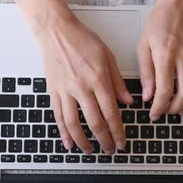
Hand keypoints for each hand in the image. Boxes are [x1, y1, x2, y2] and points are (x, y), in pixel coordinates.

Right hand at [34, 14, 132, 153]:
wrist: (57, 32)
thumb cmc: (82, 40)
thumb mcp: (108, 56)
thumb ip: (118, 82)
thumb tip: (128, 101)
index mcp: (98, 79)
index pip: (111, 112)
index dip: (117, 131)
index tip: (122, 142)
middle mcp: (81, 88)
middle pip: (94, 122)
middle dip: (104, 140)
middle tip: (110, 149)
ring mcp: (66, 91)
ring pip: (74, 124)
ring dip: (83, 141)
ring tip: (90, 150)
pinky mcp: (54, 92)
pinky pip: (58, 116)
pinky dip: (63, 132)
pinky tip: (68, 142)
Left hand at [137, 2, 182, 119]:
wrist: (180, 6)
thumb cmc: (160, 23)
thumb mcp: (143, 45)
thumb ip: (145, 72)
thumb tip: (148, 95)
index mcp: (166, 55)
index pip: (164, 90)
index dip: (159, 107)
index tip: (153, 114)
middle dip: (173, 109)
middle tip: (164, 112)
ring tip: (180, 110)